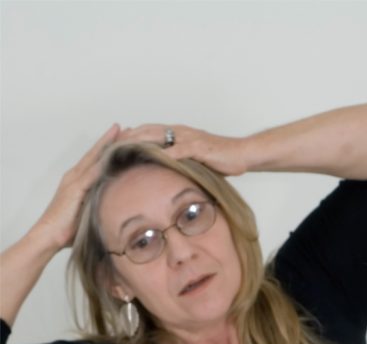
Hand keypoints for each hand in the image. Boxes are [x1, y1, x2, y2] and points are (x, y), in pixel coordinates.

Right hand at [32, 123, 120, 251]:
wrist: (48, 236)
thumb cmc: (68, 231)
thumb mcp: (89, 214)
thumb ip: (100, 207)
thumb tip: (118, 211)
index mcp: (78, 181)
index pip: (97, 160)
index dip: (110, 148)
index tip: (124, 137)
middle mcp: (75, 176)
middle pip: (96, 153)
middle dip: (111, 140)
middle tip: (127, 128)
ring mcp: (74, 181)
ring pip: (94, 158)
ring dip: (108, 145)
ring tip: (122, 132)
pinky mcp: (74, 190)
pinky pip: (91, 174)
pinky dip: (102, 163)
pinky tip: (114, 153)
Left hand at [119, 123, 249, 176]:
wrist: (243, 154)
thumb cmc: (222, 159)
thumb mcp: (197, 162)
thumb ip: (181, 164)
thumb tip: (167, 176)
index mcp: (177, 135)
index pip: (148, 132)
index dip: (131, 137)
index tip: (114, 144)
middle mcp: (180, 132)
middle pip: (147, 131)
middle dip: (128, 137)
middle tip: (109, 146)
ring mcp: (188, 138)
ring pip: (158, 136)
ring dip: (139, 141)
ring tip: (122, 149)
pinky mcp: (198, 147)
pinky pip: (178, 149)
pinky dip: (164, 153)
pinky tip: (151, 160)